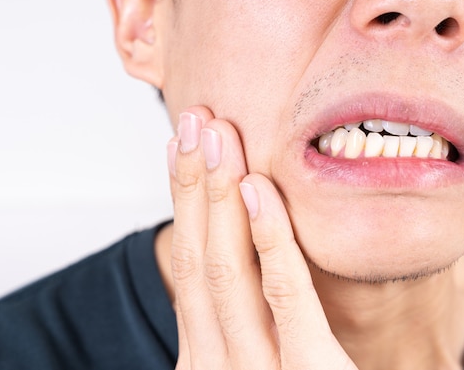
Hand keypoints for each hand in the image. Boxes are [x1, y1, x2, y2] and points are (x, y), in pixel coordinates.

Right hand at [167, 106, 356, 369]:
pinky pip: (283, 298)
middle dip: (191, 181)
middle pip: (197, 254)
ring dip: (216, 193)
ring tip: (215, 134)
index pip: (186, 261)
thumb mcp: (242, 364)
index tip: (181, 143)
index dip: (180, 199)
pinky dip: (267, 239)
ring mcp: (249, 369)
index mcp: (202, 351)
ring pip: (225, 268)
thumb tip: (217, 256)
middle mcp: (212, 358)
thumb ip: (231, 322)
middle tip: (193, 119)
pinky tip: (255, 189)